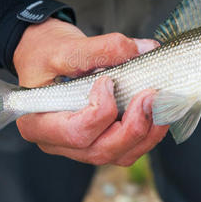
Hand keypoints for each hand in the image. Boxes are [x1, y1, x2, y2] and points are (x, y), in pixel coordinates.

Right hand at [13, 18, 167, 165]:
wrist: (47, 52)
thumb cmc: (47, 52)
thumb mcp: (67, 46)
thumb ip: (103, 49)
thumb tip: (144, 51)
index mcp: (39, 123)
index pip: (75, 133)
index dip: (100, 112)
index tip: (108, 81)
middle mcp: (59, 142)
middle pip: (101, 150)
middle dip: (133, 127)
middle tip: (150, 96)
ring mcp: (82, 144)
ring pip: (120, 154)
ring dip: (147, 133)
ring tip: (161, 103)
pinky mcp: (101, 138)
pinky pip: (128, 147)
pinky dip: (149, 132)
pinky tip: (159, 110)